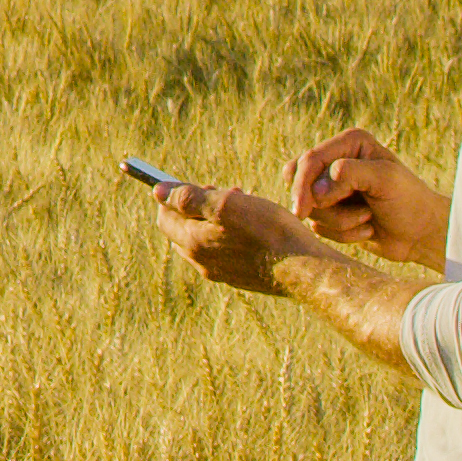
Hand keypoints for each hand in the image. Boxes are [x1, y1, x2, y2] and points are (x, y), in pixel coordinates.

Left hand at [149, 171, 316, 291]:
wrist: (303, 269)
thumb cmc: (267, 232)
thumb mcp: (226, 205)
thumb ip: (190, 199)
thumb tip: (158, 192)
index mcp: (194, 244)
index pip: (165, 218)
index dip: (173, 197)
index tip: (192, 183)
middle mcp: (203, 262)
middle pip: (185, 229)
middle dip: (197, 206)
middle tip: (221, 190)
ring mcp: (222, 272)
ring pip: (207, 239)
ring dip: (217, 217)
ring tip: (242, 202)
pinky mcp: (242, 277)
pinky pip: (226, 251)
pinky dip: (232, 233)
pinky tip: (254, 224)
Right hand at [287, 131, 443, 268]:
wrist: (422, 233)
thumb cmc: (409, 201)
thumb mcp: (385, 179)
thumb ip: (350, 174)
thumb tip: (316, 189)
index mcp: (350, 143)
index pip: (311, 159)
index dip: (303, 183)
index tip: (302, 209)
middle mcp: (338, 161)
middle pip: (299, 180)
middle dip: (315, 204)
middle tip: (310, 217)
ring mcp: (334, 188)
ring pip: (310, 207)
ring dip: (339, 221)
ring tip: (367, 219)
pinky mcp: (334, 212)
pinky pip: (319, 226)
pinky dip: (341, 233)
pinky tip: (366, 229)